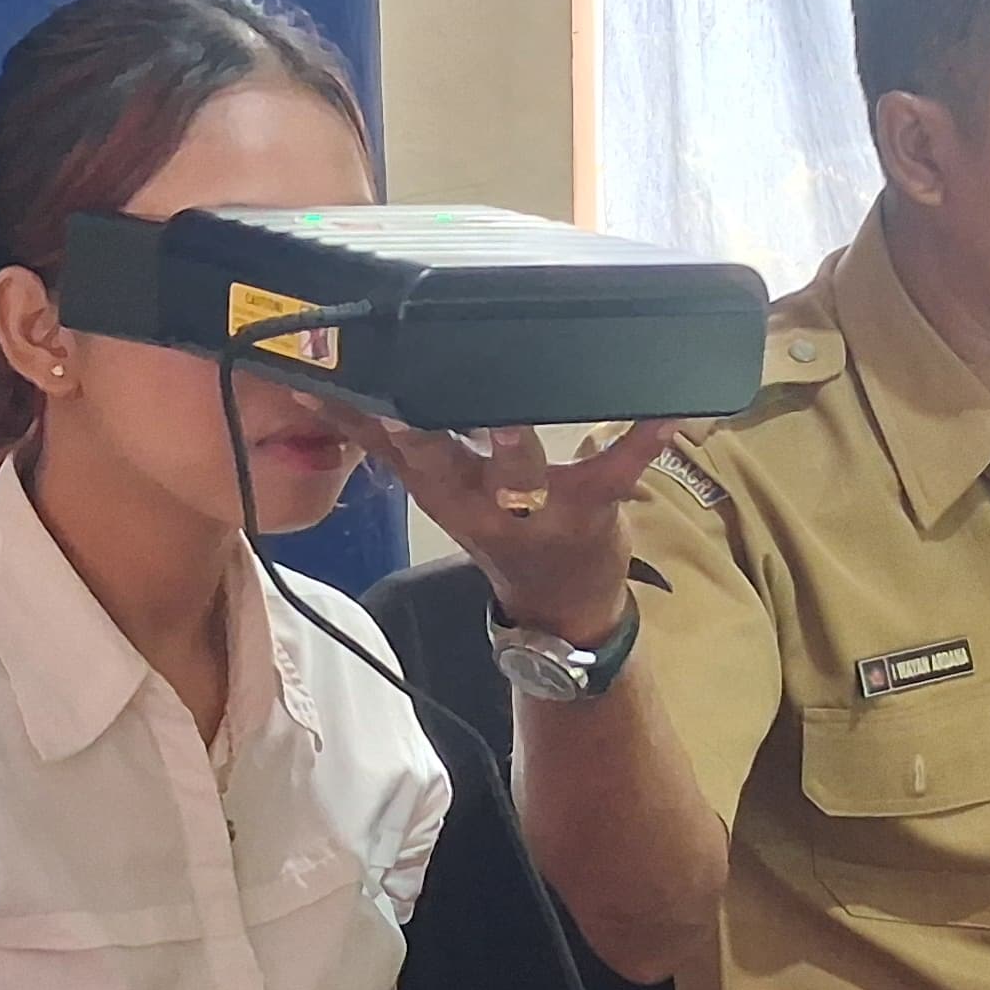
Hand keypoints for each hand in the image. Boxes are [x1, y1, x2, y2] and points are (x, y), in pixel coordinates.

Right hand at [335, 414, 685, 643]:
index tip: (334, 384)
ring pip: (518, 477)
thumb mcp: (434, 491)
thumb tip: (321, 389)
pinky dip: (644, 441)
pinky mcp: (594, 507)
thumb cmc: (496, 524)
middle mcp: (479, 504)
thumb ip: (386, 443)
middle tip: (405, 404)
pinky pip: (618, 471)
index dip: (362, 425)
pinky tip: (668, 412)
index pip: (390, 453)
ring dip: (514, 449)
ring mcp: (536, 509)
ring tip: (512, 417)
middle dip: (424, 440)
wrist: (562, 604)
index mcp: (440, 491)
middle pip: (441, 469)